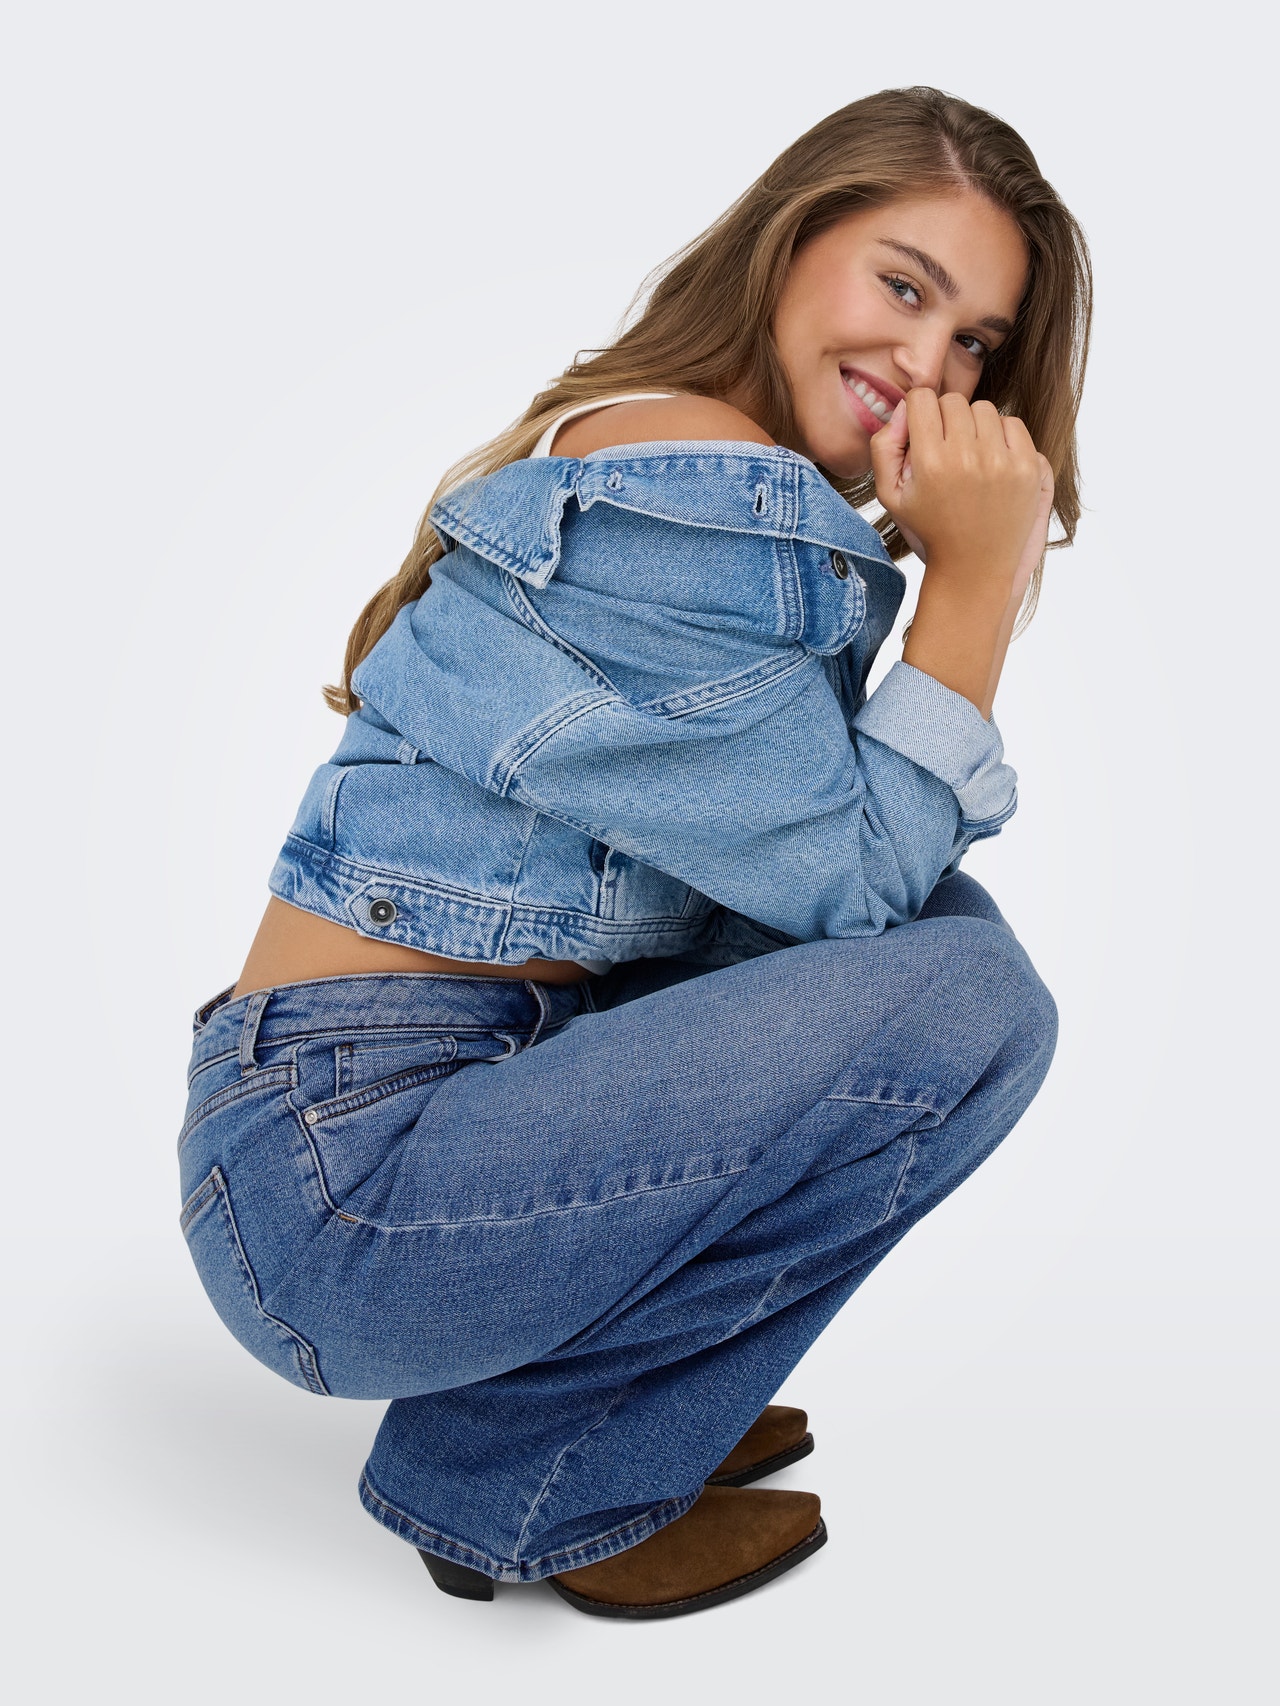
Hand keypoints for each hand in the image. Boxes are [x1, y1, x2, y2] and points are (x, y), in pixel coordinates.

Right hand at [871, 390, 1045, 599]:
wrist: (974, 567)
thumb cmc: (930, 528)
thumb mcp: (890, 495)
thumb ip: (884, 446)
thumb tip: (904, 408)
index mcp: (931, 462)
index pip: (922, 399)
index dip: (919, 412)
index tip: (923, 432)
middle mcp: (967, 457)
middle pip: (954, 401)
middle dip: (946, 419)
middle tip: (946, 450)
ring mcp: (1002, 461)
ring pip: (984, 408)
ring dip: (975, 426)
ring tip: (970, 457)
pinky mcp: (1028, 468)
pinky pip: (1013, 424)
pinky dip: (1002, 437)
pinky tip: (992, 462)